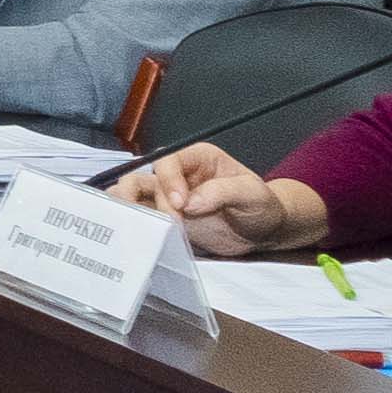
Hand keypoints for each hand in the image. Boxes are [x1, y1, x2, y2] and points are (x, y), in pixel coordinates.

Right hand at [117, 141, 327, 254]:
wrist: (263, 233)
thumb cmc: (262, 206)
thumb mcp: (253, 194)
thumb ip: (224, 192)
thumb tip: (190, 202)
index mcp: (197, 158)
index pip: (168, 161)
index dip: (168, 181)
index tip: (180, 205)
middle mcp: (177, 174)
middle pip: (143, 178)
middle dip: (147, 201)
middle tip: (165, 223)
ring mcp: (167, 197)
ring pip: (132, 194)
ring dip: (128, 209)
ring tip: (135, 226)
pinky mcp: (164, 218)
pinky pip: (139, 216)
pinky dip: (133, 223)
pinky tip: (137, 234)